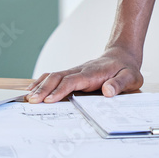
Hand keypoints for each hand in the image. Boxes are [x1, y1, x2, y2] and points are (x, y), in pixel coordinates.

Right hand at [26, 47, 143, 102]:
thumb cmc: (126, 69)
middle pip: (58, 77)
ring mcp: (75, 71)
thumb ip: (119, 84)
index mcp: (93, 73)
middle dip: (44, 89)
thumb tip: (108, 91)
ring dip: (40, 86)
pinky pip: (55, 76)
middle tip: (32, 102)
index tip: (49, 100)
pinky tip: (33, 89)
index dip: (60, 90)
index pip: (72, 81)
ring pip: (53, 76)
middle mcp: (80, 70)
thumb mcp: (130, 77)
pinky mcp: (73, 74)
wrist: (122, 56)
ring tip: (28, 98)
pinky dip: (42, 82)